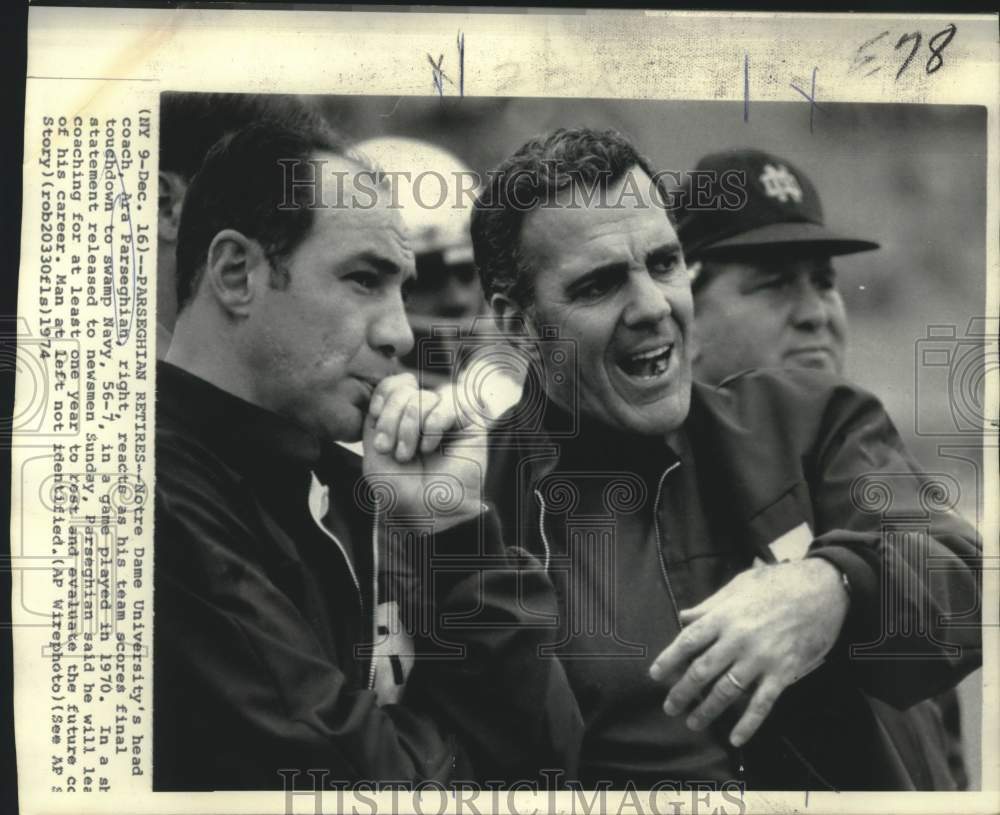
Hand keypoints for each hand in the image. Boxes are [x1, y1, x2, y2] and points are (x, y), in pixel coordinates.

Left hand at [363, 374, 484, 527]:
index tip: (376, 421)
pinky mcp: (469, 421)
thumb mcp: (375, 452)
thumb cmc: (402, 489)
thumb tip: (397, 382)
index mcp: (403, 416)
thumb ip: (379, 417)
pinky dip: (433, 425)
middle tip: (391, 450)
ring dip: (410, 426)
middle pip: (406, 388)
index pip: (393, 383)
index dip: (383, 396)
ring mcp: (447, 415)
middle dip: (392, 419)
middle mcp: (425, 412)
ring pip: (424, 396)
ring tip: (409, 454)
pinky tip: (430, 448)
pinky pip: (448, 403)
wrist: (430, 513)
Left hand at [649, 558, 848, 746]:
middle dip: (682, 692)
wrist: (822, 588)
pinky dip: (748, 724)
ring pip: (726, 691)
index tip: (655, 675)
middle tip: (669, 707)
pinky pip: (762, 704)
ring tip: (693, 722)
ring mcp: (760, 658)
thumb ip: (710, 605)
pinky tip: (736, 738)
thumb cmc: (778, 583)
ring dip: (707, 710)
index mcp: (724, 616)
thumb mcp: (739, 585)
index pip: (688, 642)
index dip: (669, 660)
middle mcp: (738, 640)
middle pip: (702, 671)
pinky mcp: (783, 672)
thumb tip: (683, 617)